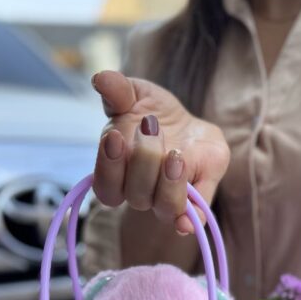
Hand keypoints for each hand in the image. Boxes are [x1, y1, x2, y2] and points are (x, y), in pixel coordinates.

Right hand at [91, 70, 230, 233]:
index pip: (105, 188)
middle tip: (151, 126)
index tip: (115, 136)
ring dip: (169, 183)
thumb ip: (118, 91)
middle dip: (144, 160)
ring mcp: (169, 198)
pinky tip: (188, 221)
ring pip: (165, 207)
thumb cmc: (153, 114)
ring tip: (175, 155)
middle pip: (136, 194)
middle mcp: (141, 192)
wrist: (188, 124)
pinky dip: (191, 221)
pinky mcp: (199, 196)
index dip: (108, 167)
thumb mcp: (136, 95)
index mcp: (119, 174)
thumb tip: (101, 78)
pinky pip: (194, 218)